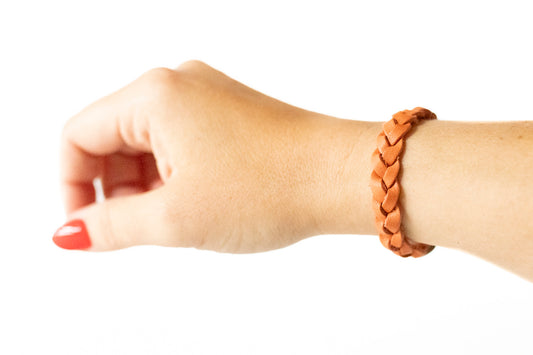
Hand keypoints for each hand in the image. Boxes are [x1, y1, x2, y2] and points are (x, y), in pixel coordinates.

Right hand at [55, 60, 359, 252]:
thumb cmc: (270, 187)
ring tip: (181, 217)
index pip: (79, 136)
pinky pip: (180, 143)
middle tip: (141, 229)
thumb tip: (72, 232)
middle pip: (112, 139)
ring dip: (148, 186)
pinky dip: (176, 176)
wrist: (340, 177)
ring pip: (148, 144)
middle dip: (116, 189)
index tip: (87, 228)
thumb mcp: (176, 217)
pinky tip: (199, 202)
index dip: (72, 187)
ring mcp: (207, 96)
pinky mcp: (229, 112)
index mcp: (155, 95)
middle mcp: (179, 85)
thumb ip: (112, 226)